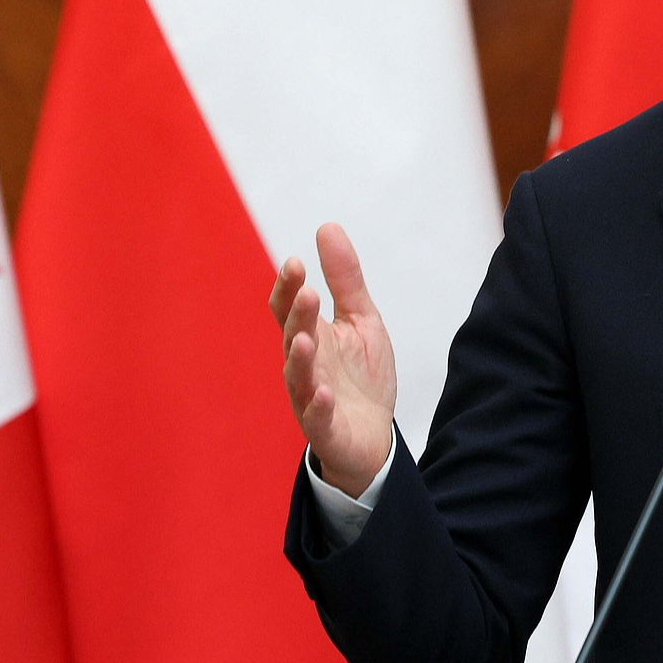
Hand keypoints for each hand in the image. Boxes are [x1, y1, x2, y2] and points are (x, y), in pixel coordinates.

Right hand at [269, 223, 396, 496]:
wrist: (373, 436)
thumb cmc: (360, 375)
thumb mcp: (361, 320)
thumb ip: (345, 279)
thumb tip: (327, 226)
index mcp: (311, 335)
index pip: (289, 307)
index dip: (288, 287)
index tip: (295, 262)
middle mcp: (304, 364)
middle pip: (292, 335)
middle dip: (299, 315)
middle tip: (308, 292)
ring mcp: (310, 397)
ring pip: (297, 376)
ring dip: (300, 358)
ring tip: (306, 339)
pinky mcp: (325, 428)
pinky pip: (316, 418)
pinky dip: (318, 406)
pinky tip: (324, 393)